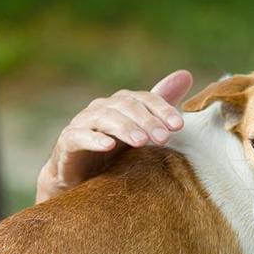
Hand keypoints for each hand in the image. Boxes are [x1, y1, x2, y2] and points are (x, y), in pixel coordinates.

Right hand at [35, 70, 192, 203]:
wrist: (82, 178)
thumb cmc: (117, 152)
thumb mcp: (143, 129)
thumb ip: (161, 105)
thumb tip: (186, 75)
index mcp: (123, 104)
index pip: (145, 99)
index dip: (162, 109)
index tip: (179, 125)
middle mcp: (103, 108)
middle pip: (127, 107)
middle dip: (147, 121)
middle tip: (164, 138)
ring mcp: (83, 123)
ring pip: (104, 118)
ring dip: (125, 128)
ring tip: (142, 142)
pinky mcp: (67, 142)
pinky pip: (78, 136)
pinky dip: (93, 139)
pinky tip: (108, 145)